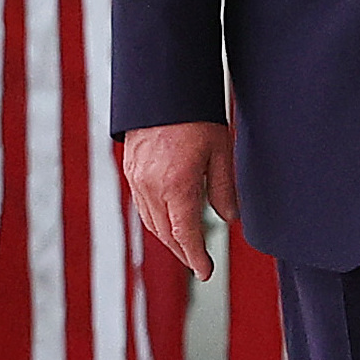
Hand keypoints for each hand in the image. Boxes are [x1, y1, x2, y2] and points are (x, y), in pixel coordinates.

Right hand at [121, 121, 238, 279]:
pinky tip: (168, 220)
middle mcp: (151, 188)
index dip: (196, 258)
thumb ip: (224, 189)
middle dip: (183, 252)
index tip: (206, 271)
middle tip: (199, 263)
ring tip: (186, 246)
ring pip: (151, 222)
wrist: (163, 87)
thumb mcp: (221, 151)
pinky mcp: (130, 170)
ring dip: (168, 239)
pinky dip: (155, 220)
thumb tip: (229, 218)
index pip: (186, 236)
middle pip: (166, 235)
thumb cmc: (196, 115)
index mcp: (177, 187)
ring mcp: (137, 179)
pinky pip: (142, 206)